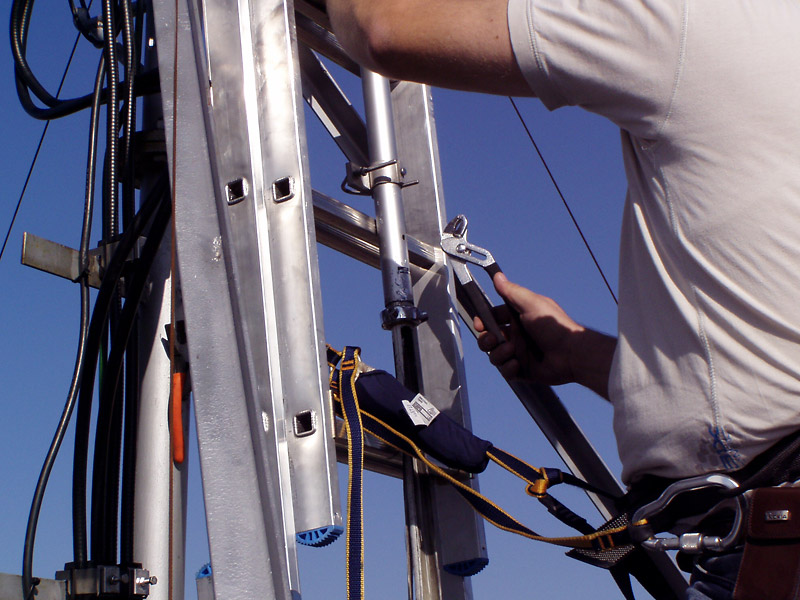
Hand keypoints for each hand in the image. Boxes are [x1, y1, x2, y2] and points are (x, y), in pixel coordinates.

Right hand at [475, 273, 615, 398]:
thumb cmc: (553, 326)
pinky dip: (509, 368)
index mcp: (518, 319)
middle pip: (489, 339)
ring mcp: (519, 354)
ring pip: (495, 356)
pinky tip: (518, 364)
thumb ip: (512, 292)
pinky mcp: (523, 370)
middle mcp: (517, 336)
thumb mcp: (531, 304)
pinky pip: (506, 372)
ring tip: (512, 351)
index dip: (483, 322)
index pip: (493, 319)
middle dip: (486, 340)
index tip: (480, 324)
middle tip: (493, 339)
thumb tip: (498, 276)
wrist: (572, 353)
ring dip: (499, 354)